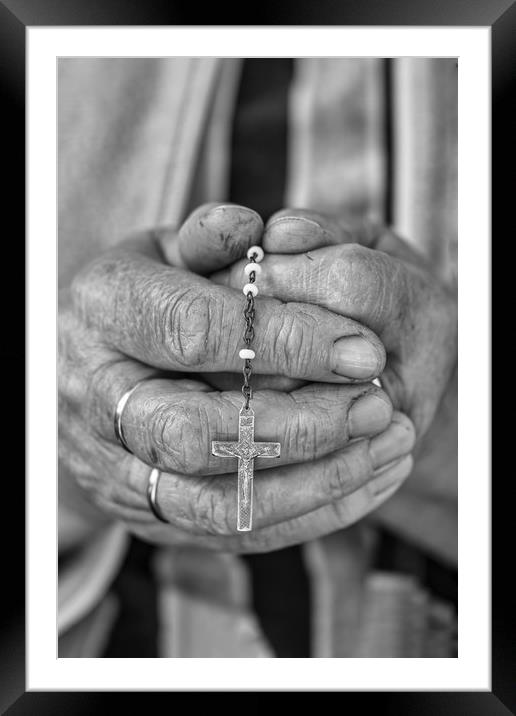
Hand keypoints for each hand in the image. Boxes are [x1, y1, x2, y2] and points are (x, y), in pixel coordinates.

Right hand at [59, 204, 414, 551]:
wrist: (88, 367)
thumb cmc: (146, 297)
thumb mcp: (168, 250)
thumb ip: (210, 238)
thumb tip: (254, 229)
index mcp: (100, 308)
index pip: (193, 330)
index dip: (285, 341)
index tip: (361, 347)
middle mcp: (91, 394)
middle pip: (192, 432)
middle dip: (299, 425)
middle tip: (375, 406)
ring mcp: (109, 464)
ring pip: (211, 501)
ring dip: (312, 482)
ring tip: (384, 448)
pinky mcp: (141, 510)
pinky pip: (225, 531)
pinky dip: (305, 515)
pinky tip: (362, 481)